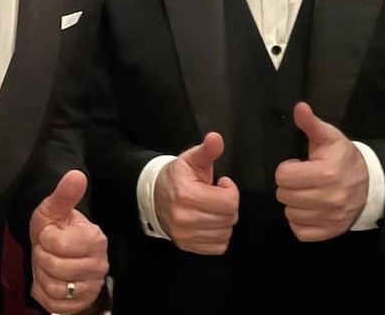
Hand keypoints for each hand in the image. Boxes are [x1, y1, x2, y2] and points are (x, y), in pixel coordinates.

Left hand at [28, 170, 107, 313]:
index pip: (58, 244)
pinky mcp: (81, 304)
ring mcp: (92, 287)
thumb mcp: (54, 210)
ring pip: (53, 288)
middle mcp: (99, 265)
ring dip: (42, 276)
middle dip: (41, 258)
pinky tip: (49, 280)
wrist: (59, 255)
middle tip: (46, 251)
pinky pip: (53, 304)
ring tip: (48, 265)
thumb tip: (76, 174)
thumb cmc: (56, 231)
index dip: (45, 238)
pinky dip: (44, 293)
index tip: (49, 234)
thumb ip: (64, 194)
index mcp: (95, 238)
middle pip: (54, 267)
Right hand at [153, 132, 238, 254]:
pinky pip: (219, 246)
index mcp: (186, 194)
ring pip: (226, 233)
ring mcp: (185, 234)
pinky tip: (209, 222)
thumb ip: (207, 150)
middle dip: (227, 205)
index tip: (221, 184)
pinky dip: (218, 235)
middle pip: (229, 218)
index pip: (229, 202)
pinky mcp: (187, 245)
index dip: (230, 191)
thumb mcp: (192, 159)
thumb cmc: (177, 177)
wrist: (154, 195)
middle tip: (215, 196)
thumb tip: (215, 138)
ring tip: (211, 208)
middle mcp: (184, 217)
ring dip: (223, 221)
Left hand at [275, 102, 367, 241]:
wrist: (371, 184)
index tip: (299, 166)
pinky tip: (309, 209)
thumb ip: (311, 124)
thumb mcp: (330, 137)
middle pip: (284, 196)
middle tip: (302, 180)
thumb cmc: (344, 159)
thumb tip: (299, 108)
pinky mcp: (330, 232)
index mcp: (325, 173)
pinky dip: (300, 222)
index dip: (287, 169)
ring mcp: (330, 218)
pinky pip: (300, 231)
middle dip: (289, 186)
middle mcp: (328, 199)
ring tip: (307, 194)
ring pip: (290, 214)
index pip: (283, 176)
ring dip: (294, 204)